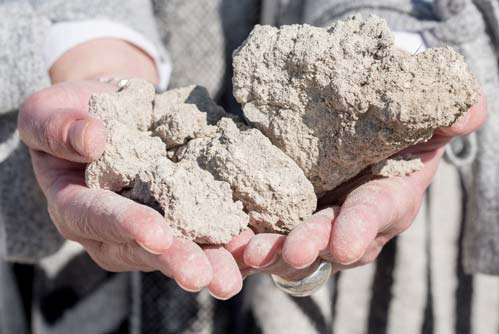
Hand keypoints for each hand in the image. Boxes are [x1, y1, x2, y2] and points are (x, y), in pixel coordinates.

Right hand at [18, 36, 245, 298]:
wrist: (111, 111)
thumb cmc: (72, 113)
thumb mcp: (48, 113)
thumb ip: (58, 129)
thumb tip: (91, 138)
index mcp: (77, 208)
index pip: (98, 218)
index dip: (126, 226)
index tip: (157, 234)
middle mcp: (114, 229)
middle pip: (144, 248)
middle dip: (177, 260)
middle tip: (207, 277)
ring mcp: (151, 223)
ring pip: (180, 247)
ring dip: (210, 261)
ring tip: (236, 274)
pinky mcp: (181, 212)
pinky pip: (205, 228)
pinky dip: (228, 237)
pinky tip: (253, 245)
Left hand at [243, 96, 486, 279]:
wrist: (356, 120)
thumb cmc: (393, 118)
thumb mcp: (424, 109)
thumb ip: (451, 110)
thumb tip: (467, 113)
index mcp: (387, 197)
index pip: (377, 213)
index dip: (362, 228)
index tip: (345, 243)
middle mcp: (352, 220)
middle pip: (332, 240)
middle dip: (311, 247)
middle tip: (290, 253)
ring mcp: (317, 221)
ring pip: (296, 247)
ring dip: (273, 253)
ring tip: (248, 253)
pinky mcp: (286, 216)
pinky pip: (267, 233)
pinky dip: (249, 240)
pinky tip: (228, 242)